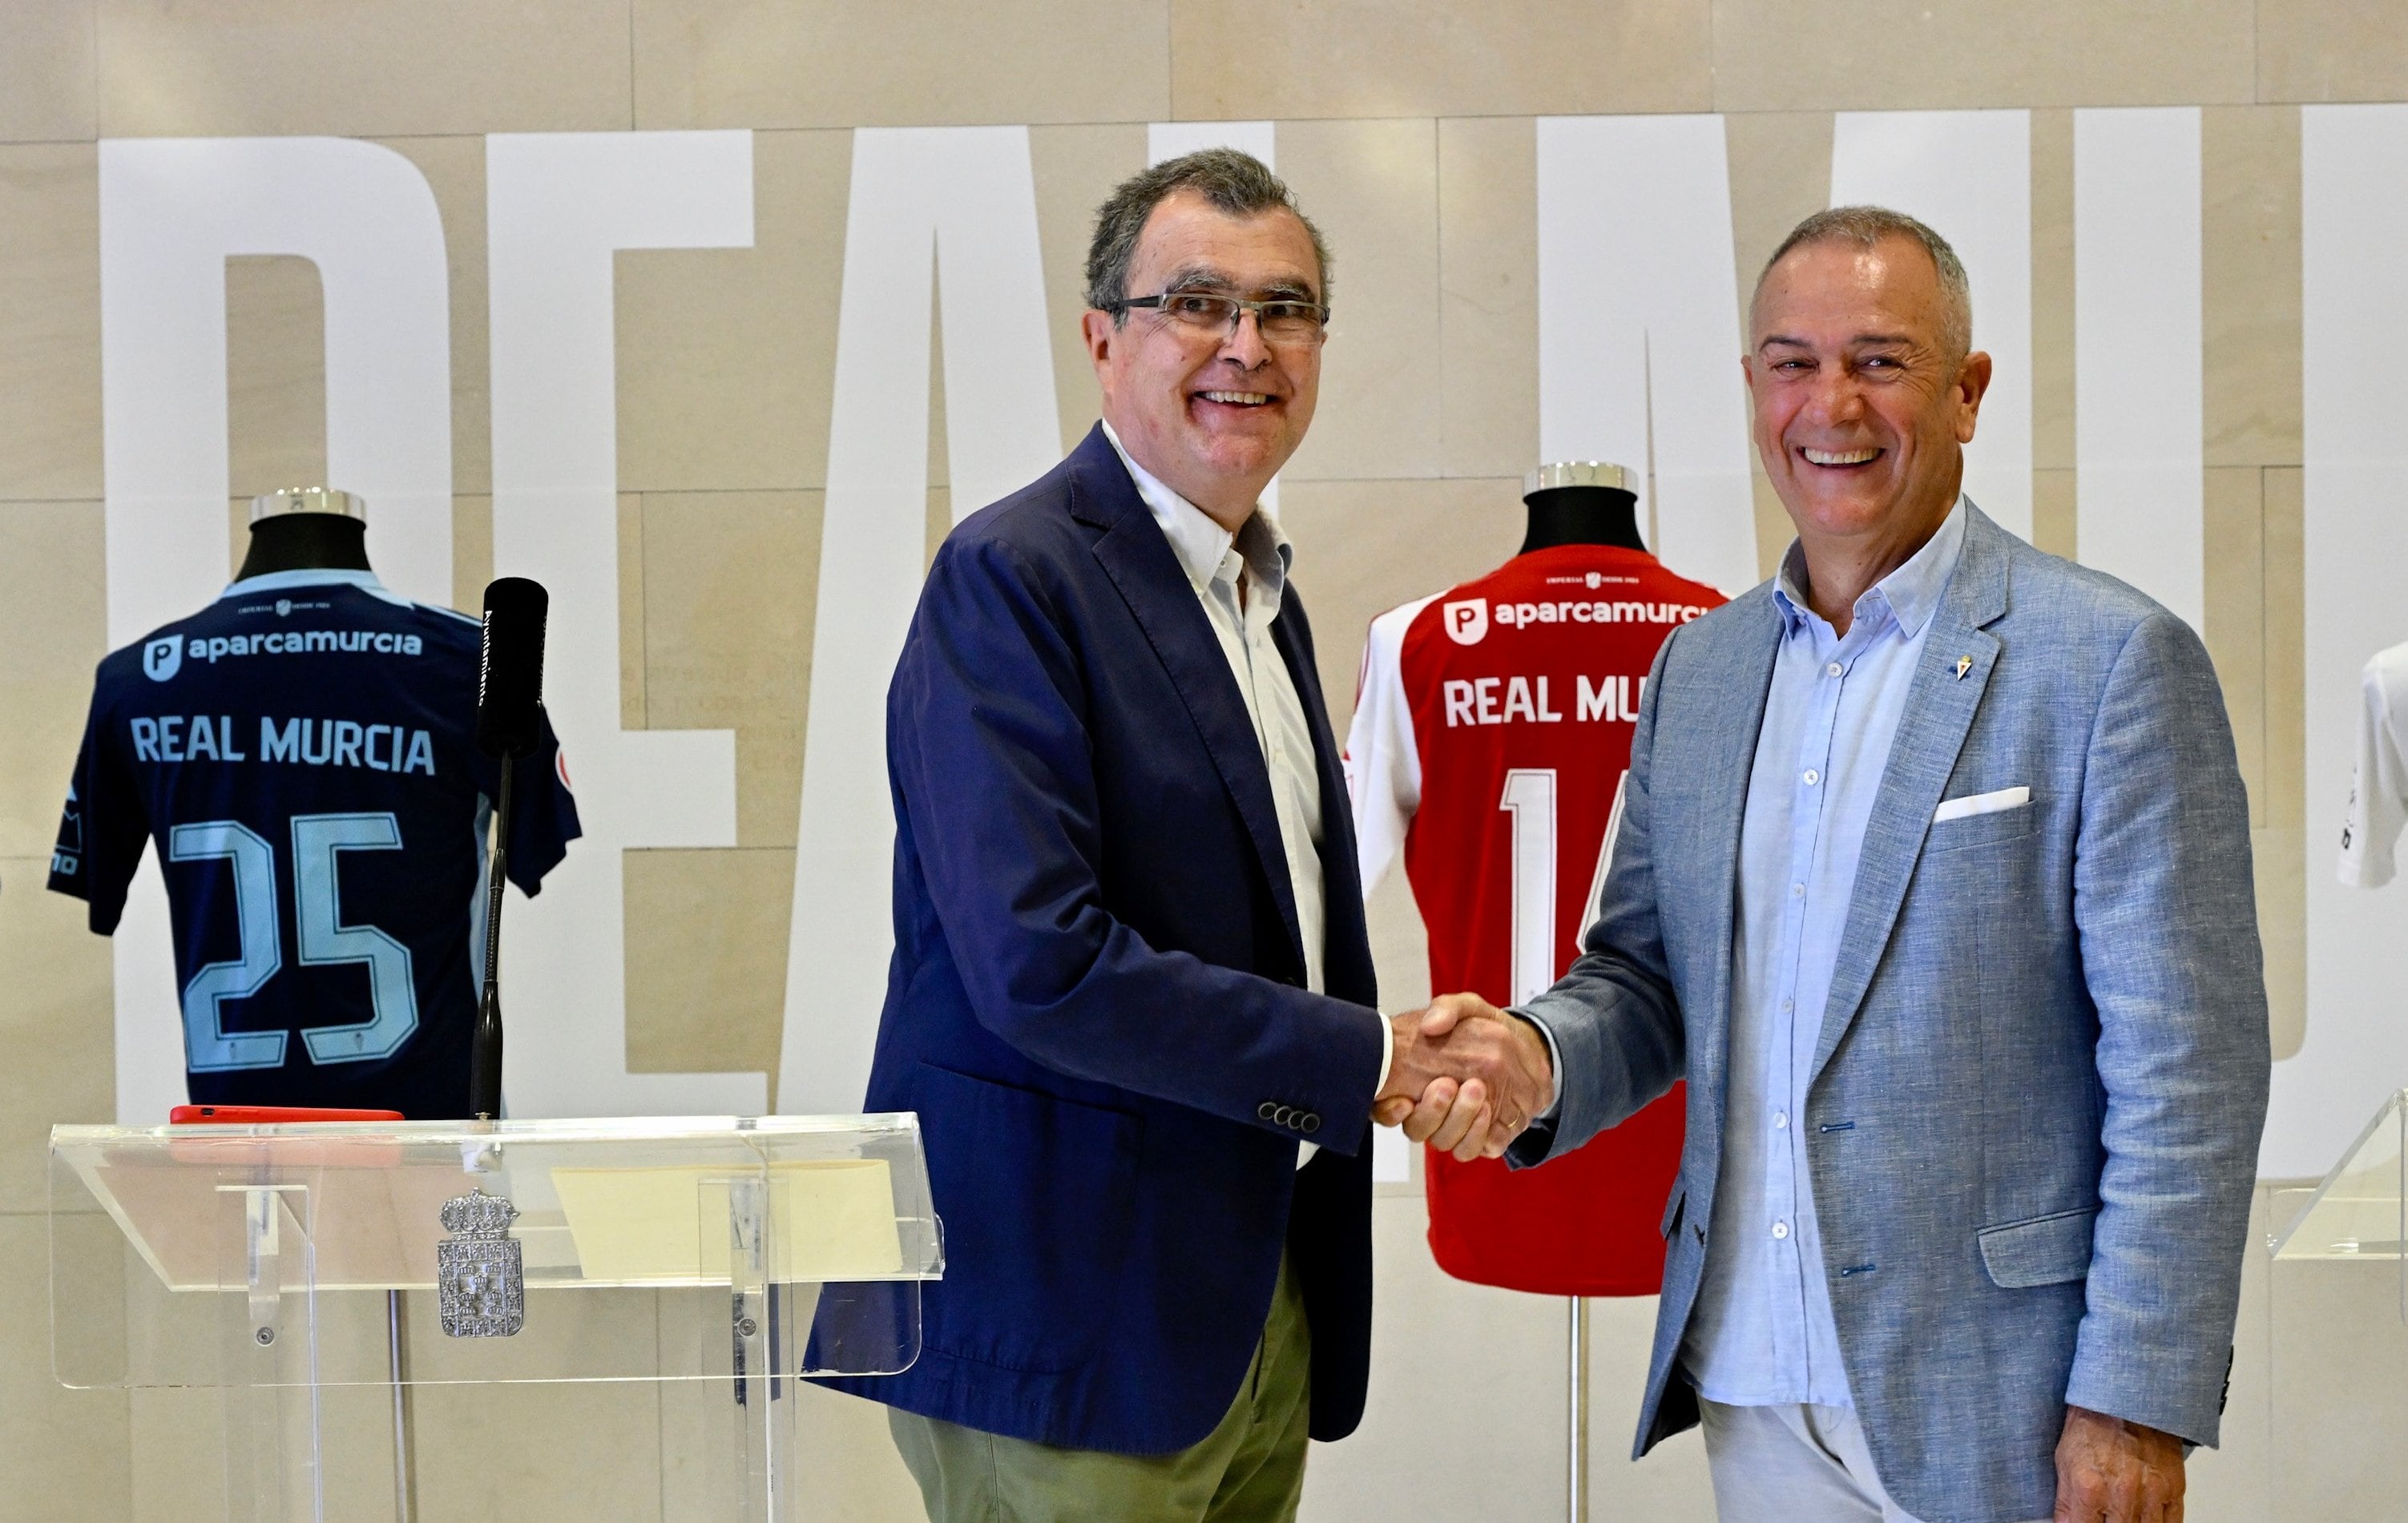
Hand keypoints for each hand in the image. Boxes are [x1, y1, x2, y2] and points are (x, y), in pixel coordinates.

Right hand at [1371, 993, 1554, 1161]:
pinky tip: (1492, 1114)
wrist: (1526, 1048)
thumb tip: (1430, 1025)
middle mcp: (1428, 1110)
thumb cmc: (1486, 1030)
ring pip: (1444, 1142)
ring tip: (1479, 1093)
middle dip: (1432, 1111)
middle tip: (1449, 1085)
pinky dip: (1482, 1136)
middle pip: (1416, 1129)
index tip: (1405, 1100)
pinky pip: (1474, 1150)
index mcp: (1412, 1082)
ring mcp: (1453, 1127)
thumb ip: (1448, 1009)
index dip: (1388, 1111)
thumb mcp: (1468, 1008)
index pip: (1384, 1108)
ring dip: (1460, 1122)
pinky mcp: (1481, 1138)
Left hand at [2052, 1405, 2183, 1521]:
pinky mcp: (2175, 1489)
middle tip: (2105, 1515)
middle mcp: (2123, 1493)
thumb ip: (2067, 1504)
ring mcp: (2152, 1493)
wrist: (2125, 1396)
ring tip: (2122, 1515)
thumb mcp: (2064, 1462)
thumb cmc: (2093, 1425)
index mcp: (2090, 1487)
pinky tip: (2144, 1518)